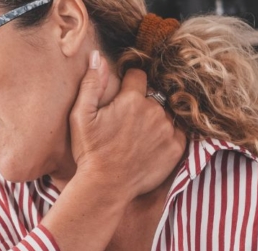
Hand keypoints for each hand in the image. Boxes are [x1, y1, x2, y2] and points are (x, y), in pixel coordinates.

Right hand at [68, 50, 185, 198]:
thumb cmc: (90, 152)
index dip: (129, 85)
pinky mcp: (176, 148)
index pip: (138, 76)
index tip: (122, 98)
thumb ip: (91, 84)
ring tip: (137, 139)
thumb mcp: (81, 116)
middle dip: (141, 105)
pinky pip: (177, 132)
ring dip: (154, 121)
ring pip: (164, 114)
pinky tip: (150, 146)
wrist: (106, 186)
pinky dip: (167, 136)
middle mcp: (154, 111)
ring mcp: (167, 130)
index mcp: (131, 99)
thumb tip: (97, 56)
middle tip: (126, 125)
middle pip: (152, 97)